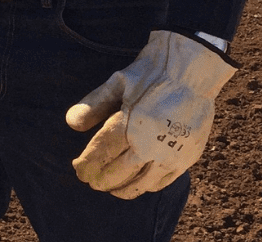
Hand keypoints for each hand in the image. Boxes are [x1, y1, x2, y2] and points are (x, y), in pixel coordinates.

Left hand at [65, 30, 235, 198]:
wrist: (191, 70)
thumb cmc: (150, 73)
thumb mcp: (117, 82)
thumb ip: (93, 105)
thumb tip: (70, 124)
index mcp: (128, 125)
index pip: (100, 154)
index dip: (87, 165)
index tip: (77, 170)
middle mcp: (149, 145)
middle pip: (118, 173)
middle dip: (100, 180)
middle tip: (90, 182)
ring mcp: (171, 154)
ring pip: (141, 183)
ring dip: (123, 189)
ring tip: (111, 189)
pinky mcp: (188, 157)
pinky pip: (164, 181)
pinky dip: (148, 187)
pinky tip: (138, 185)